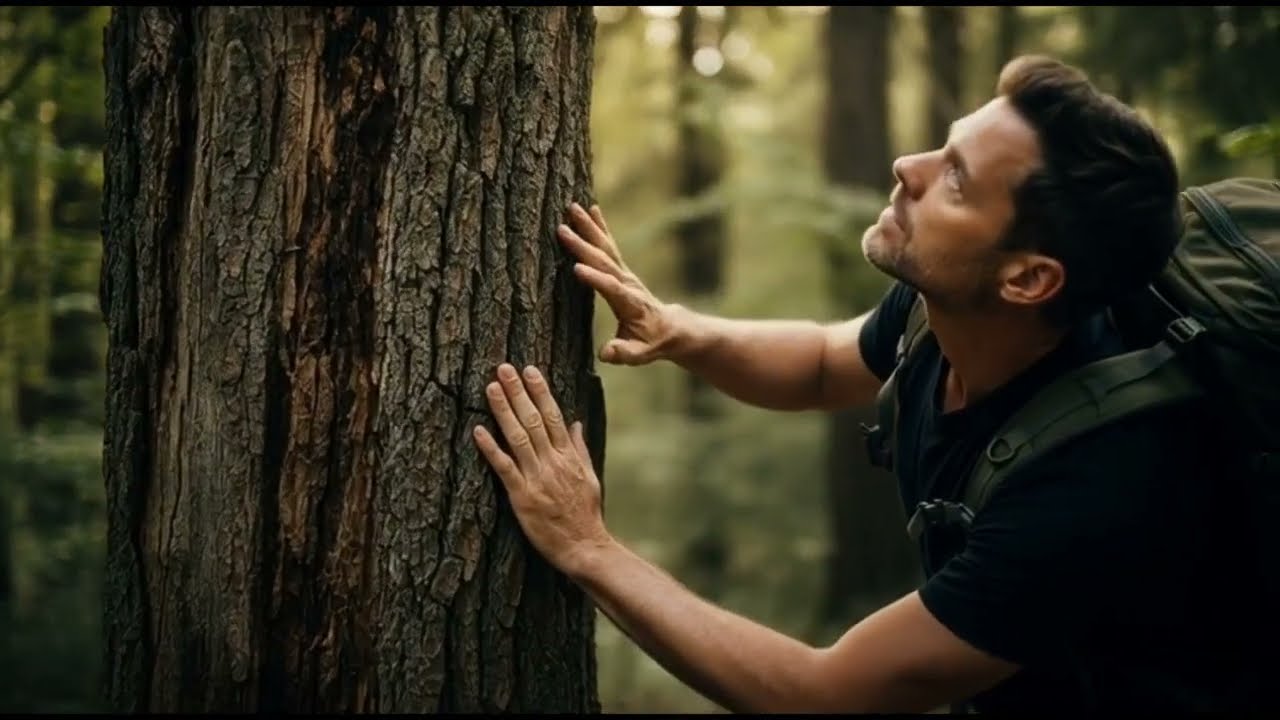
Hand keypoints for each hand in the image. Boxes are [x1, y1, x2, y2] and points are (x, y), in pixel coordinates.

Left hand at [473, 363, 611, 574]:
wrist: (584, 546)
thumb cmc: (586, 514)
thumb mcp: (590, 477)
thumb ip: (580, 449)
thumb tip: (576, 423)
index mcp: (569, 457)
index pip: (554, 416)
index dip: (540, 391)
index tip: (530, 370)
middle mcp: (553, 462)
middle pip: (534, 420)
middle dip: (518, 392)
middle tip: (504, 368)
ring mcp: (537, 478)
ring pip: (518, 437)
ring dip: (503, 410)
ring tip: (491, 387)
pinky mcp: (521, 497)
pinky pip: (504, 467)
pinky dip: (491, 448)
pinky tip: (478, 430)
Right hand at [558, 202, 676, 365]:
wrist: (670, 328)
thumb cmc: (651, 342)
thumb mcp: (639, 354)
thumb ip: (624, 353)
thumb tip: (605, 354)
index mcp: (629, 303)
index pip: (611, 288)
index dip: (595, 279)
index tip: (576, 268)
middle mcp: (627, 283)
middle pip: (603, 261)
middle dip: (583, 246)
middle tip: (562, 229)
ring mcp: (624, 273)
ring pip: (605, 246)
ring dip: (589, 227)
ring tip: (574, 207)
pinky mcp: (621, 268)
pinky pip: (609, 244)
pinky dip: (600, 226)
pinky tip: (592, 209)